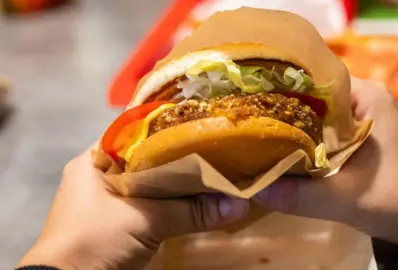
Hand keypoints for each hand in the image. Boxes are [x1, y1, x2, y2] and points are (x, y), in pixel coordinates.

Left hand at [18, 144, 248, 268]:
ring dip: (181, 183)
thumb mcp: (144, 220)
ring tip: (216, 169)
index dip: (170, 127)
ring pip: (154, 183)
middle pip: (150, 158)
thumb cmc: (96, 239)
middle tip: (216, 148)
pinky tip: (200, 198)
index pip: (137, 130)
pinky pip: (154, 205)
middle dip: (182, 157)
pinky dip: (175, 204)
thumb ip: (191, 210)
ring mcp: (112, 200)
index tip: (201, 124)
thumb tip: (240, 204)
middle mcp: (102, 174)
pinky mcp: (122, 223)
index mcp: (95, 159)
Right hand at [254, 77, 397, 252]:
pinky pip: (324, 127)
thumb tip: (253, 189)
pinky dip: (305, 137)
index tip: (250, 104)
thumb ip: (300, 195)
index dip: (279, 90)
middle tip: (248, 123)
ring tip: (257, 134)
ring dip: (291, 125)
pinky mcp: (359, 131)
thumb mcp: (346, 199)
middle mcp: (363, 96)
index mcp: (365, 96)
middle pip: (311, 95)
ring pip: (316, 112)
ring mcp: (362, 113)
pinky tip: (281, 148)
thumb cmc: (397, 200)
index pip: (312, 79)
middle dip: (281, 110)